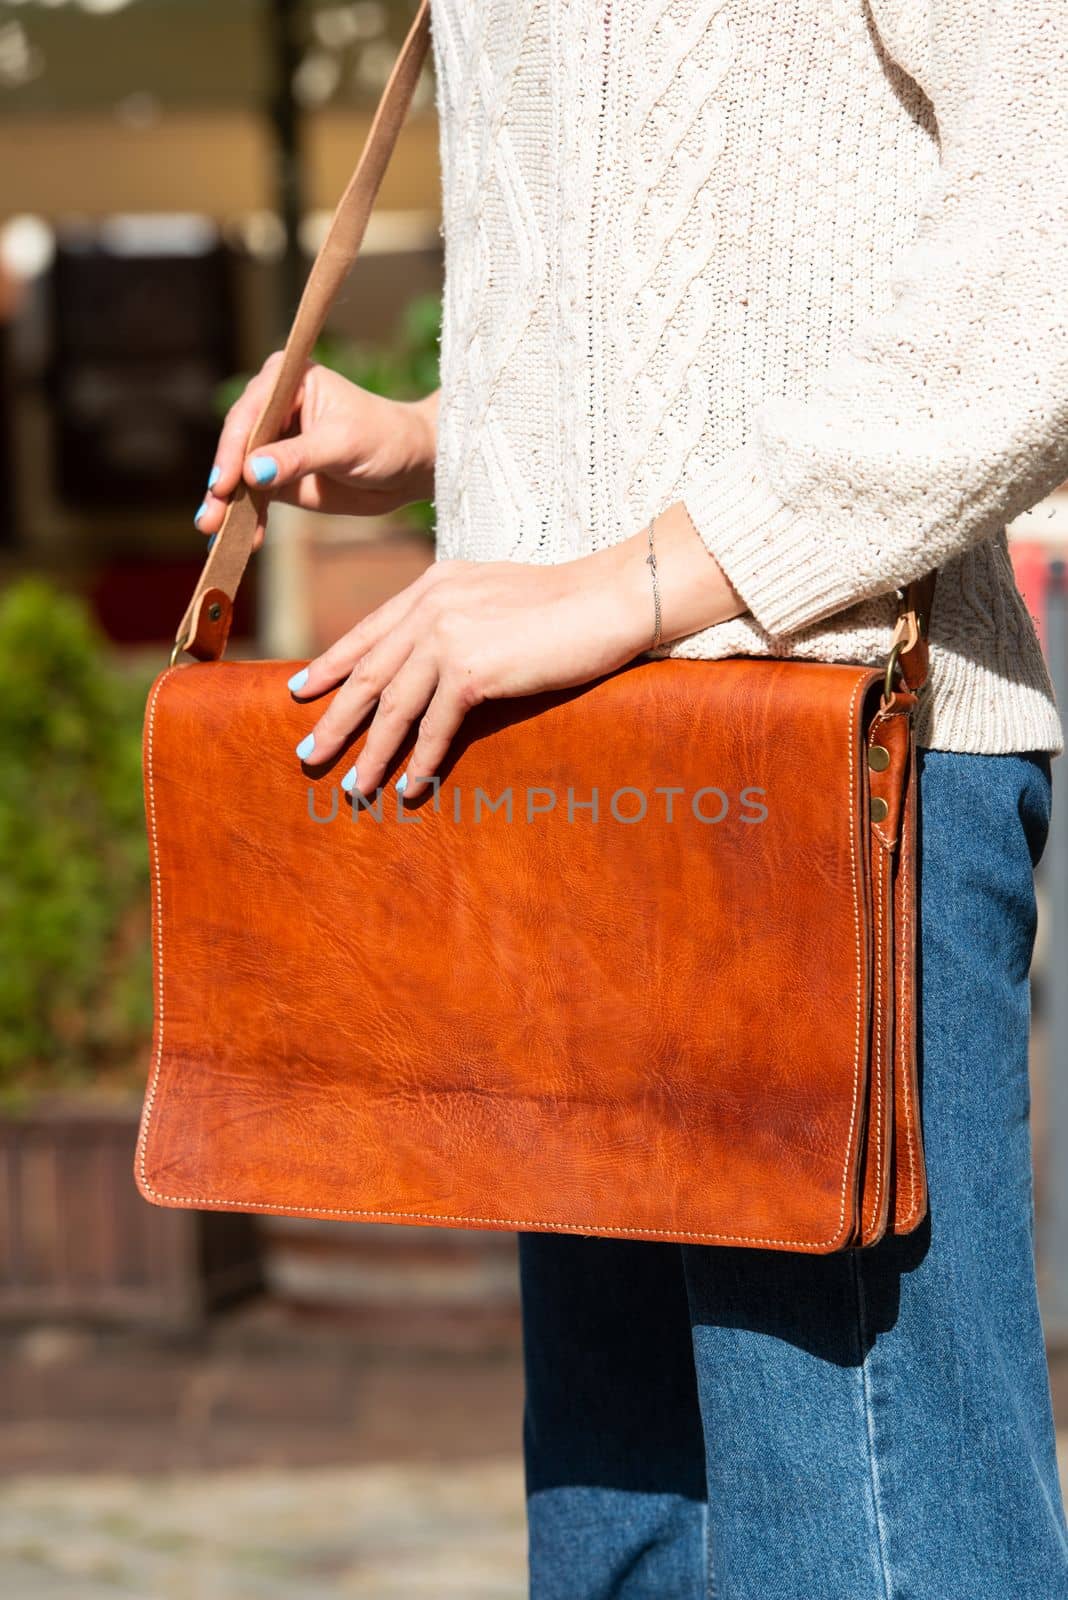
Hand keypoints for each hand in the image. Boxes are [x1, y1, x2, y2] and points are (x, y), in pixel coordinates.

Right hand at [193, 352, 437, 547]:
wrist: (409, 468)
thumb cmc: (385, 439)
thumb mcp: (342, 445)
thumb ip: (297, 458)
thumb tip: (252, 472)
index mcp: (287, 379)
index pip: (249, 415)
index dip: (233, 450)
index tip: (224, 482)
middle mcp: (273, 407)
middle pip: (237, 446)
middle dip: (223, 484)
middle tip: (209, 518)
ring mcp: (273, 443)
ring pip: (240, 475)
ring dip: (228, 507)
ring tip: (215, 535)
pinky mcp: (279, 475)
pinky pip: (255, 497)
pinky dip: (247, 519)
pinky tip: (240, 542)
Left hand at [289, 501, 744, 800]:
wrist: (611, 598)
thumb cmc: (567, 604)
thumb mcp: (494, 596)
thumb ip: (457, 615)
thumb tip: (435, 655)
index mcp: (432, 586)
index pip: (370, 632)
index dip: (332, 664)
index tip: (301, 690)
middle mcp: (430, 607)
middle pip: (369, 673)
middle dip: (335, 718)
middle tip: (306, 753)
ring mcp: (448, 636)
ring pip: (394, 707)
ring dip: (371, 753)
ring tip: (352, 785)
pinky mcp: (472, 669)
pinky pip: (435, 727)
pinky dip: (420, 762)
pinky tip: (410, 788)